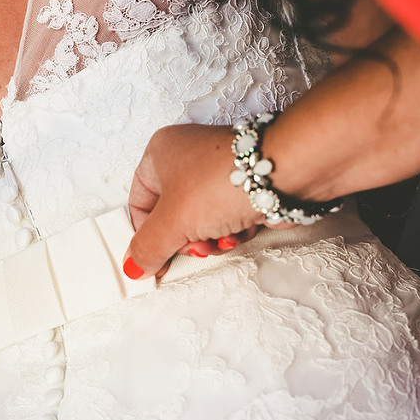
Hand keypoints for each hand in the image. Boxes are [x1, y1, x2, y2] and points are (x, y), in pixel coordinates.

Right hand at [125, 124, 271, 278]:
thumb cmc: (225, 180)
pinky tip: (241, 228)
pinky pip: (228, 218)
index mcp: (160, 153)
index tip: (151, 260)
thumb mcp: (172, 222)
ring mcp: (218, 171)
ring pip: (201, 221)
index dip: (144, 235)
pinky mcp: (246, 185)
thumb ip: (148, 248)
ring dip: (211, 238)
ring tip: (221, 238)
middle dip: (185, 239)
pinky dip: (233, 230)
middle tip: (194, 246)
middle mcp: (188, 157)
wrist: (285, 173)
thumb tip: (134, 265)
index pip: (139, 202)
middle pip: (172, 215)